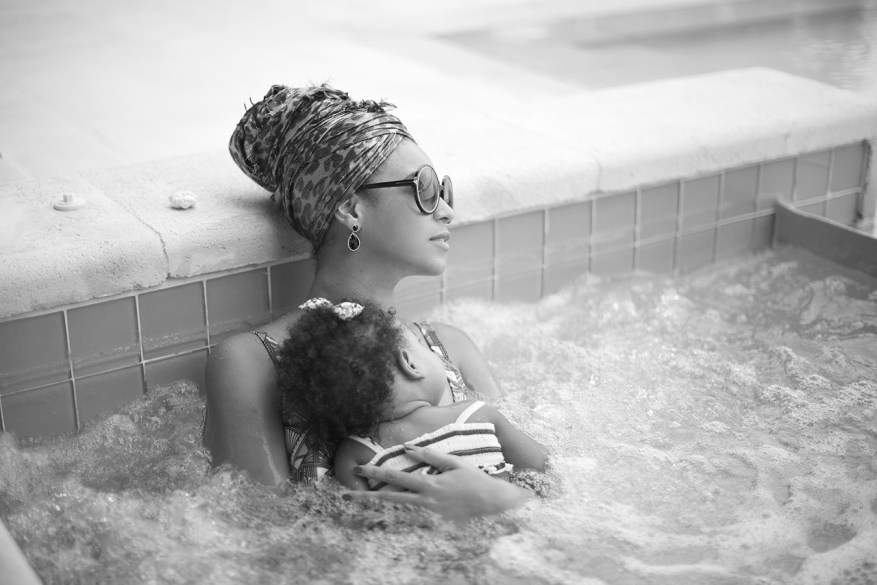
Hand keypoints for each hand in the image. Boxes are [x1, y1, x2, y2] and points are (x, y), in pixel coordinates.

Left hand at [343, 445, 532, 523]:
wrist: (494, 504)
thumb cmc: (475, 479)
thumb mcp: (454, 463)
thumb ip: (431, 456)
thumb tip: (409, 449)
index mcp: (429, 485)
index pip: (396, 479)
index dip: (375, 474)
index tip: (358, 470)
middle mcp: (426, 501)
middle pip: (390, 498)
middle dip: (367, 495)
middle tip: (345, 494)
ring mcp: (429, 513)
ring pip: (398, 507)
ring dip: (378, 502)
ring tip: (359, 499)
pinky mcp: (434, 519)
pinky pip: (411, 512)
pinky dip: (396, 508)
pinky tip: (385, 506)